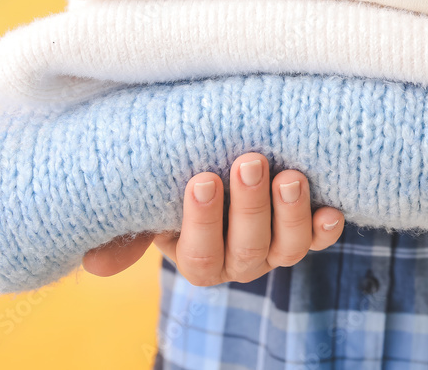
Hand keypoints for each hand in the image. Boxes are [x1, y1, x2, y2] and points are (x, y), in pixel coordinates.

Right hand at [82, 152, 344, 284]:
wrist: (220, 167)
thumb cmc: (175, 184)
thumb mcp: (147, 206)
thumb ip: (124, 232)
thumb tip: (96, 266)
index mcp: (197, 258)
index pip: (200, 254)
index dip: (202, 221)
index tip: (201, 178)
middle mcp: (240, 260)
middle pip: (248, 248)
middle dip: (250, 205)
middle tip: (250, 160)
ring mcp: (276, 248)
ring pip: (287, 247)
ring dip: (291, 212)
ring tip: (290, 176)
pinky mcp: (307, 232)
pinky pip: (320, 238)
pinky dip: (327, 228)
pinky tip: (331, 209)